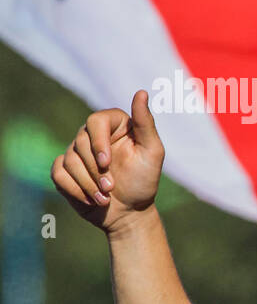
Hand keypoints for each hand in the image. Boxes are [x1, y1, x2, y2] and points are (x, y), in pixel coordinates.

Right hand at [50, 89, 164, 233]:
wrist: (130, 211)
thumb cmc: (144, 180)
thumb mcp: (152, 152)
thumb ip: (146, 123)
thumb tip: (141, 92)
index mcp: (114, 125)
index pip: (95, 121)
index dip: (98, 142)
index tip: (106, 162)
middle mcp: (93, 135)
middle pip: (80, 142)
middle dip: (96, 170)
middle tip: (111, 187)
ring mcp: (76, 152)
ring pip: (69, 161)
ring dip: (88, 184)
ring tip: (105, 197)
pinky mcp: (64, 169)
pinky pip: (58, 173)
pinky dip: (75, 189)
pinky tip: (91, 200)